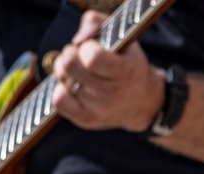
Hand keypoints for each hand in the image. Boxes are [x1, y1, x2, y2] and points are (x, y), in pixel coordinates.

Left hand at [51, 11, 164, 132]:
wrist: (144, 103)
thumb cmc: (128, 64)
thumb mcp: (120, 36)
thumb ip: (95, 23)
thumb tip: (77, 40)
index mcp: (127, 71)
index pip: (91, 58)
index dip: (85, 47)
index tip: (93, 47)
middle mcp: (114, 94)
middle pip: (70, 66)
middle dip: (70, 55)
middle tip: (79, 56)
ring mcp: (100, 110)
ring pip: (62, 80)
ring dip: (66, 72)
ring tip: (80, 73)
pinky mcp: (88, 121)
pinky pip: (58, 101)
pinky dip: (61, 90)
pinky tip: (73, 88)